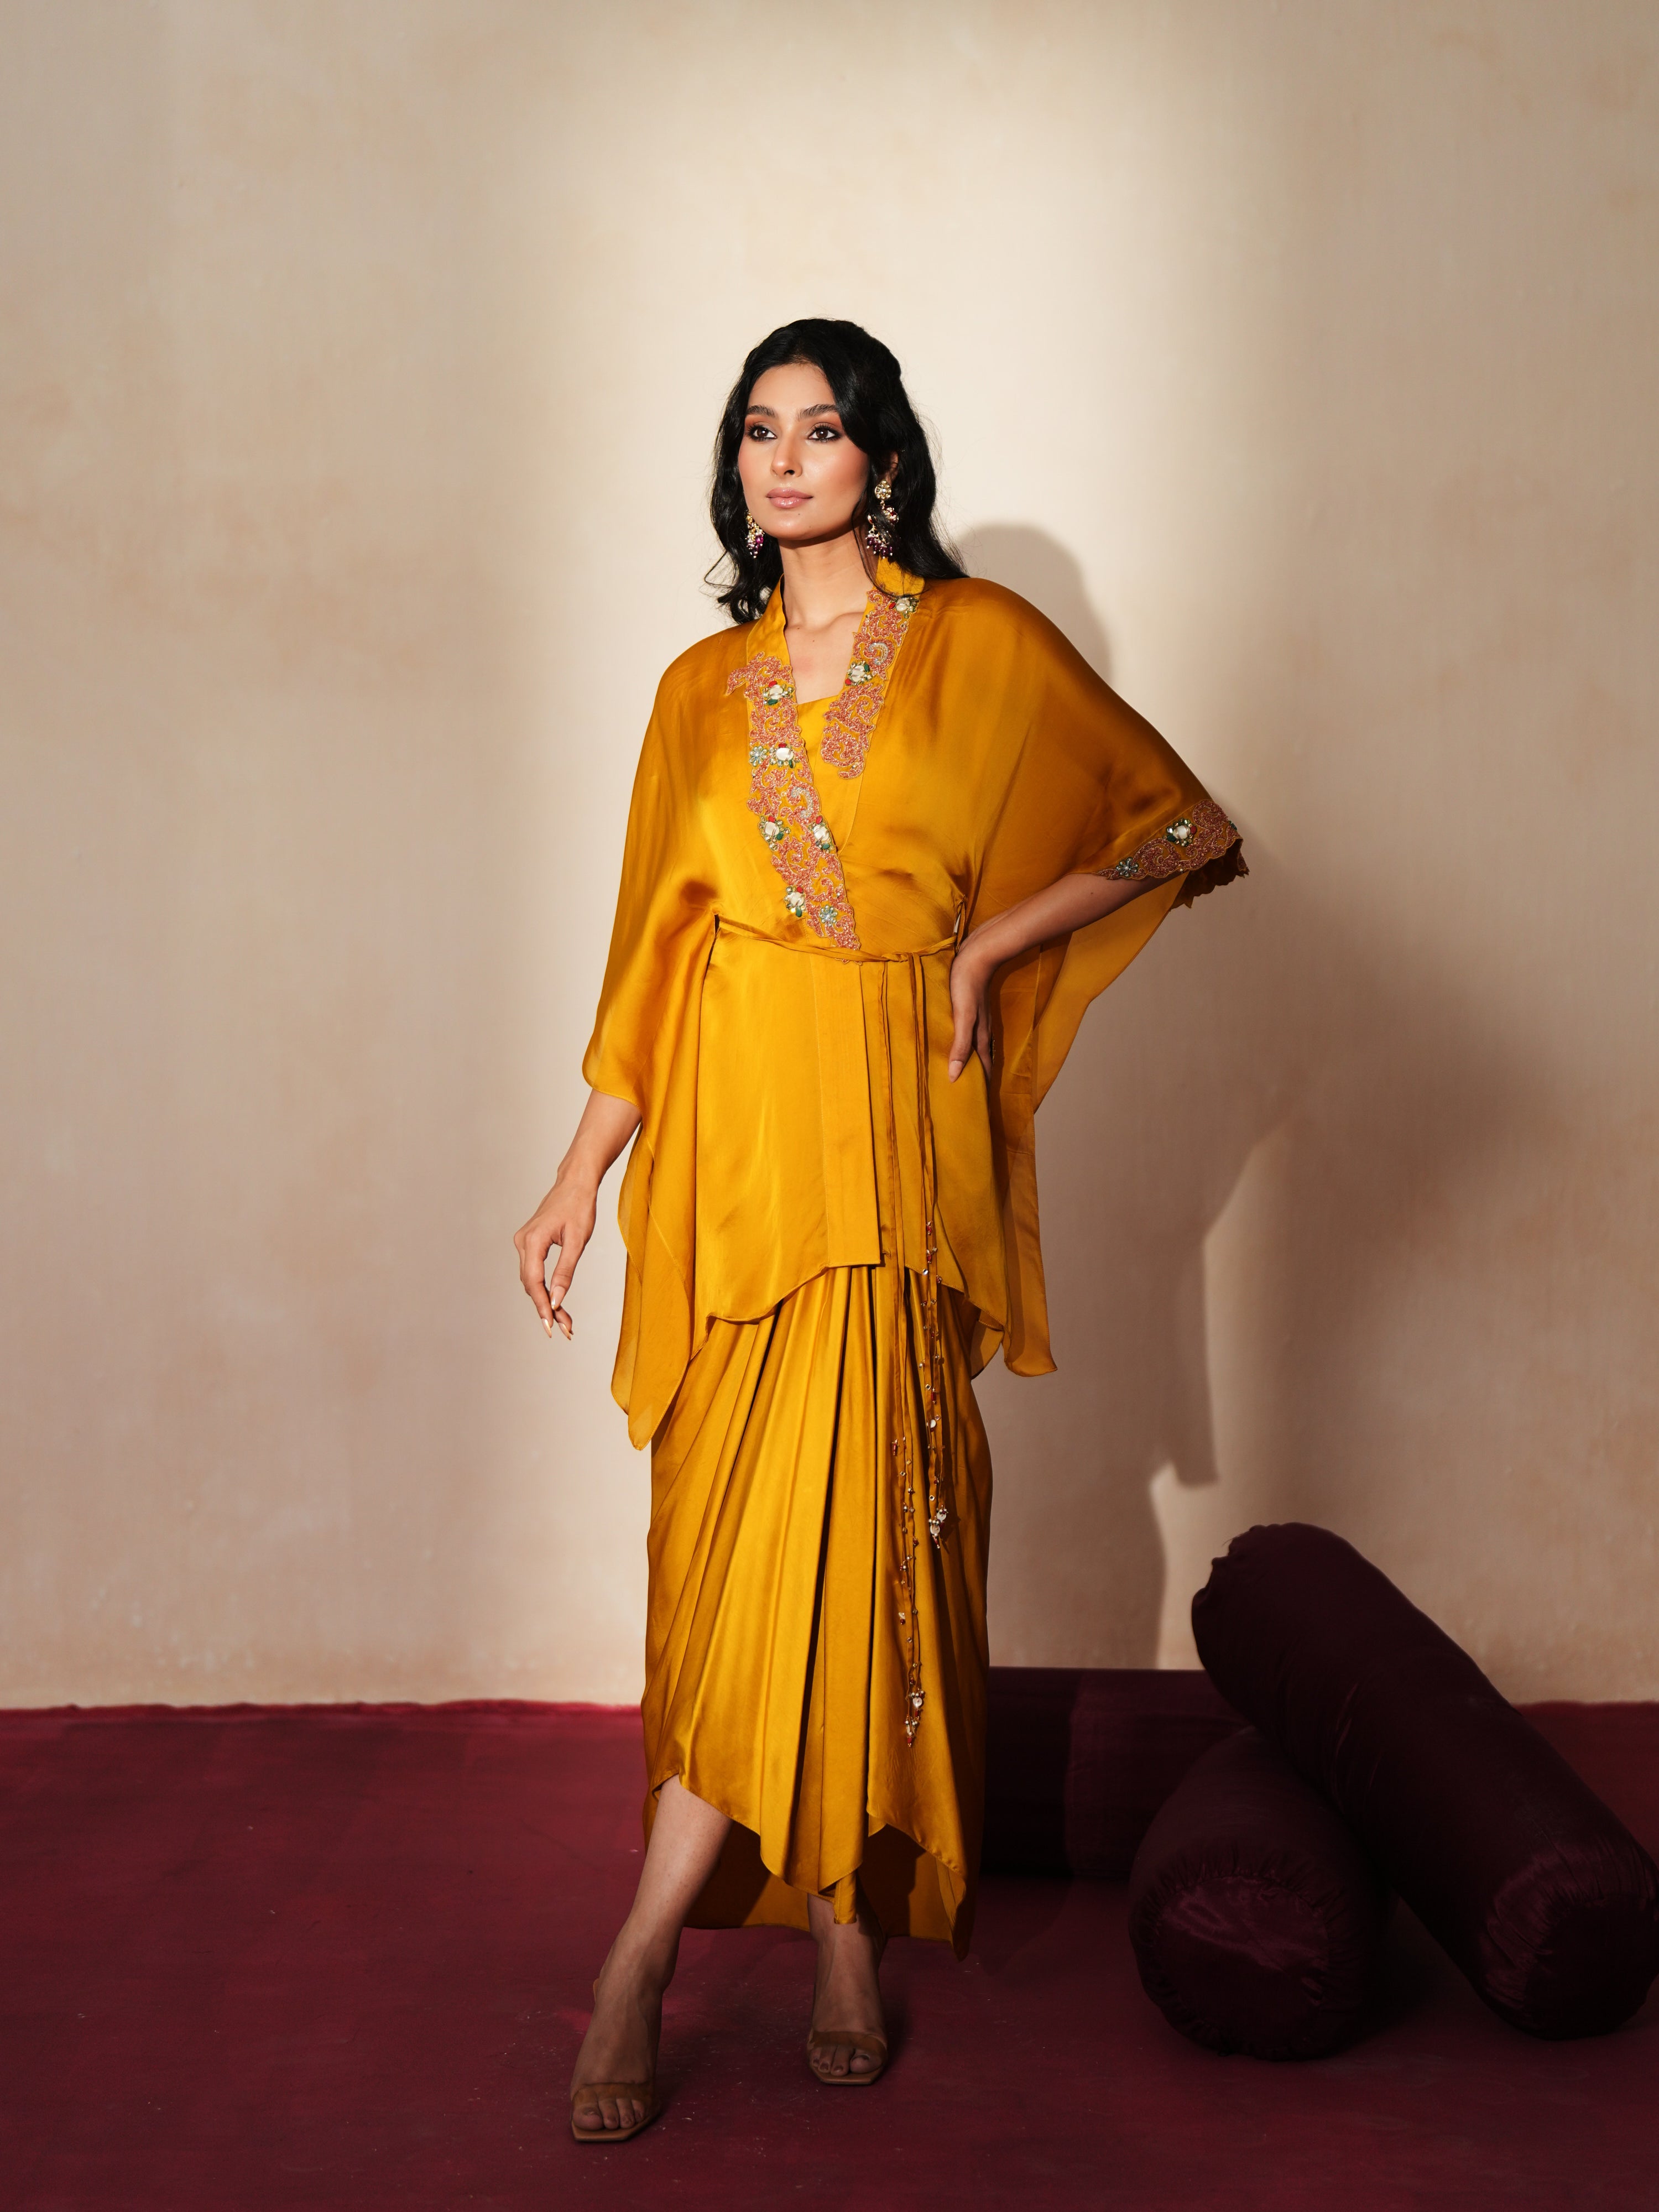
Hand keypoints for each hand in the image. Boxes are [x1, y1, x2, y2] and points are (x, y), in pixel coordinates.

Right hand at [514, 1167, 598, 1340]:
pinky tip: (556, 1302)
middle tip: (565, 1329)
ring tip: (565, 1321)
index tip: (551, 1327)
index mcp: (532, 1240)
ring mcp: (524, 1242)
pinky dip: (545, 1287)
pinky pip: (534, 1271)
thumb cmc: (580, 1206)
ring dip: (546, 1300)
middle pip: (531, 1284)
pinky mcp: (531, 1243)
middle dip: (547, 1308)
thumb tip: (558, 1301)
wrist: (576, 1183)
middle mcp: (523, 1242)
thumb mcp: (577, 1241)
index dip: (542, 1306)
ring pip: (531, 1280)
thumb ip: (566, 1272)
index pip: (533, 1282)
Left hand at [947, 939, 994, 1081]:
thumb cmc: (967, 984)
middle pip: (981, 1059)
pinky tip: (957, 1041)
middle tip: (969, 1094)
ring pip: (975, 1045)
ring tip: (963, 1073)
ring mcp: (977, 1018)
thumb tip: (954, 1076)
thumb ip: (960, 1046)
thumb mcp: (963, 1017)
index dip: (983, 1085)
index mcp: (981, 1035)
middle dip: (978, 1076)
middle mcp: (981, 1029)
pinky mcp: (970, 1006)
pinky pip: (968, 1031)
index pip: (985, 1067)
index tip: (979, 1103)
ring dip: (971, 1060)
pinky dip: (964, 1043)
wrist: (977, 953)